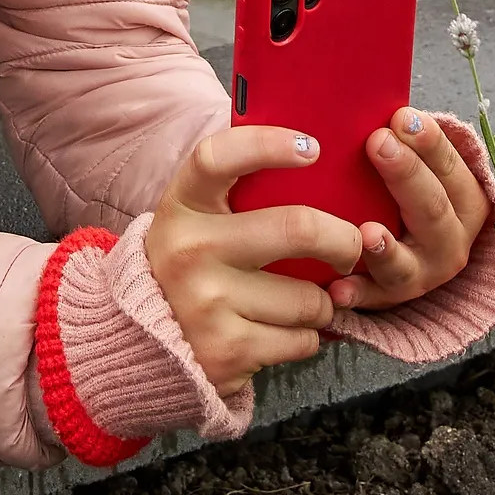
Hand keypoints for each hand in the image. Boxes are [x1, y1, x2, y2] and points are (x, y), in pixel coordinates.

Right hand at [143, 124, 362, 390]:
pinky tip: (281, 332)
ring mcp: (207, 303)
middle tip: (350, 248)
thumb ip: (237, 189)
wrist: (145, 346)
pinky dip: (306, 337)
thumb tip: (312, 150)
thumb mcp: (196, 220)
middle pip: (297, 228)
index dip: (268, 144)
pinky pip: (303, 340)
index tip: (311, 149)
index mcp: (183, 207)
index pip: (218, 157)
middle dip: (343, 241)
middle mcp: (190, 251)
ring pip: (310, 297)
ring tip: (300, 302)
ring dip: (322, 302)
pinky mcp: (227, 351)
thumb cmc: (192, 268)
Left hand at [327, 110, 487, 313]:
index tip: (401, 117)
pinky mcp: (389, 300)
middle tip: (378, 143)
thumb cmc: (406, 192)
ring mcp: (422, 275)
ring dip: (387, 250)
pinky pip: (372, 301)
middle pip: (433, 209)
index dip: (428, 142)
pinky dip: (357, 296)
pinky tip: (337, 289)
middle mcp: (450, 241)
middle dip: (407, 175)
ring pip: (408, 264)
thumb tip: (371, 97)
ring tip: (368, 234)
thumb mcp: (420, 166)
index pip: (452, 168)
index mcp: (465, 202)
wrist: (415, 253)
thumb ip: (403, 138)